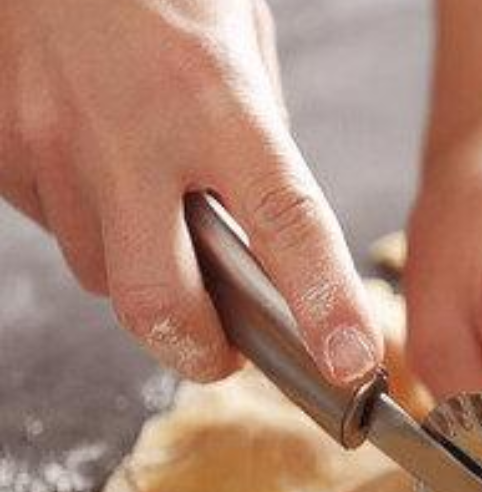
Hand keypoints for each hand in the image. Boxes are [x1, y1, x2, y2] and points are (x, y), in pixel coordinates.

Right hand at [0, 0, 380, 382]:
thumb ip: (258, 144)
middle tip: (226, 350)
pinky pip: (60, 234)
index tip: (351, 361)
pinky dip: (94, 230)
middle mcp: (131, 131)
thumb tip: (264, 232)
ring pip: (105, 277)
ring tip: (155, 214)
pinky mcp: (1, 152)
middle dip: (201, 349)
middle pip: (163, 302)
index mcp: (217, 98)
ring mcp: (52, 145)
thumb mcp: (239, 44)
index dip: (325, 306)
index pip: (287, 225)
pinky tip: (101, 175)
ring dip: (144, 275)